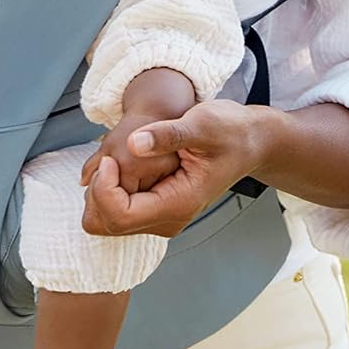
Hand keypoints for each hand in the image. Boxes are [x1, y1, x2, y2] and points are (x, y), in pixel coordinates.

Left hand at [81, 100, 268, 239]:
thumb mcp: (201, 123)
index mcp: (179, 204)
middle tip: (110, 158)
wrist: (250, 141)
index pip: (120, 216)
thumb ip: (167, 135)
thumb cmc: (231, 131)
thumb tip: (133, 143)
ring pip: (109, 220)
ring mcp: (163, 217)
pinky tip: (121, 165)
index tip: (110, 159)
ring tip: (117, 160)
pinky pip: (119, 210)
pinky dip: (109, 190)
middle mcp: (169, 219)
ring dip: (102, 190)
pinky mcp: (158, 208)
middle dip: (98, 192)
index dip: (104, 189)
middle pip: (108, 224)